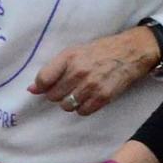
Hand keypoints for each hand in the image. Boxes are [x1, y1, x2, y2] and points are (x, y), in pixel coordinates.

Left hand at [28, 27, 159, 116]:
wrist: (130, 51)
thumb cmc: (100, 50)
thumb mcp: (75, 52)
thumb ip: (54, 69)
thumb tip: (31, 89)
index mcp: (69, 57)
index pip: (44, 79)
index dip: (41, 86)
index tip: (45, 87)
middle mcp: (78, 71)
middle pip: (53, 96)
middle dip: (57, 94)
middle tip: (68, 87)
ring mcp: (91, 85)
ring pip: (66, 106)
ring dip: (70, 102)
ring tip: (79, 92)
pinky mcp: (103, 97)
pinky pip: (82, 112)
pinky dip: (83, 107)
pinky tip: (89, 97)